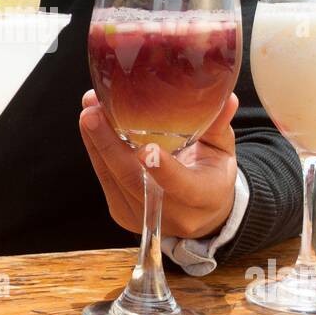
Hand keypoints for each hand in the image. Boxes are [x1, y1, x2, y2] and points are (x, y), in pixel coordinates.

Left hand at [78, 89, 239, 239]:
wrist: (200, 213)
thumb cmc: (212, 174)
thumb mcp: (222, 151)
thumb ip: (218, 126)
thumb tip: (226, 97)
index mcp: (205, 197)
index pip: (184, 187)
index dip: (165, 171)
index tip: (146, 150)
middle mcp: (173, 214)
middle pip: (134, 182)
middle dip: (109, 146)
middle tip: (93, 113)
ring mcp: (143, 216)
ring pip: (113, 180)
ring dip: (96, 143)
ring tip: (89, 109)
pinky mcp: (122, 212)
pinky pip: (105, 180)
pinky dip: (96, 151)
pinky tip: (91, 125)